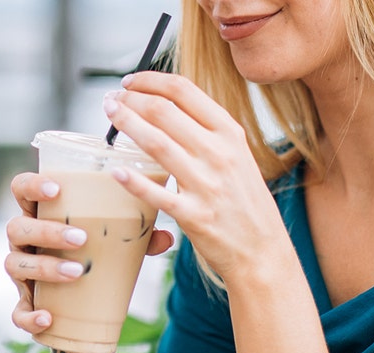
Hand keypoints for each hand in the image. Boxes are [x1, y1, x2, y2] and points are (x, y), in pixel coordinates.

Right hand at [4, 172, 174, 333]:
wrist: (83, 302)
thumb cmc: (95, 253)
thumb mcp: (116, 240)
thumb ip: (139, 235)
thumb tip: (166, 237)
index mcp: (41, 214)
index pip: (21, 189)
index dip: (31, 185)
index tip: (55, 189)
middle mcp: (24, 240)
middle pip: (18, 227)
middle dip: (48, 231)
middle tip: (81, 237)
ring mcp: (20, 271)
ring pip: (15, 265)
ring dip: (45, 267)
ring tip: (78, 272)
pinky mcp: (24, 303)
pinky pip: (17, 312)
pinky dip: (29, 315)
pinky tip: (48, 317)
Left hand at [103, 72, 293, 279]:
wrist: (263, 250)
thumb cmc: (245, 202)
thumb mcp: (237, 156)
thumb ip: (208, 133)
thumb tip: (170, 108)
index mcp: (229, 134)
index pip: (184, 91)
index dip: (150, 80)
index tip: (130, 81)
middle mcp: (219, 154)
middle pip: (164, 111)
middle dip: (131, 99)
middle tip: (112, 99)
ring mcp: (207, 185)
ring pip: (156, 143)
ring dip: (126, 124)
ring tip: (109, 115)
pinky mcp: (194, 215)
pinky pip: (156, 193)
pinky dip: (132, 180)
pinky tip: (115, 170)